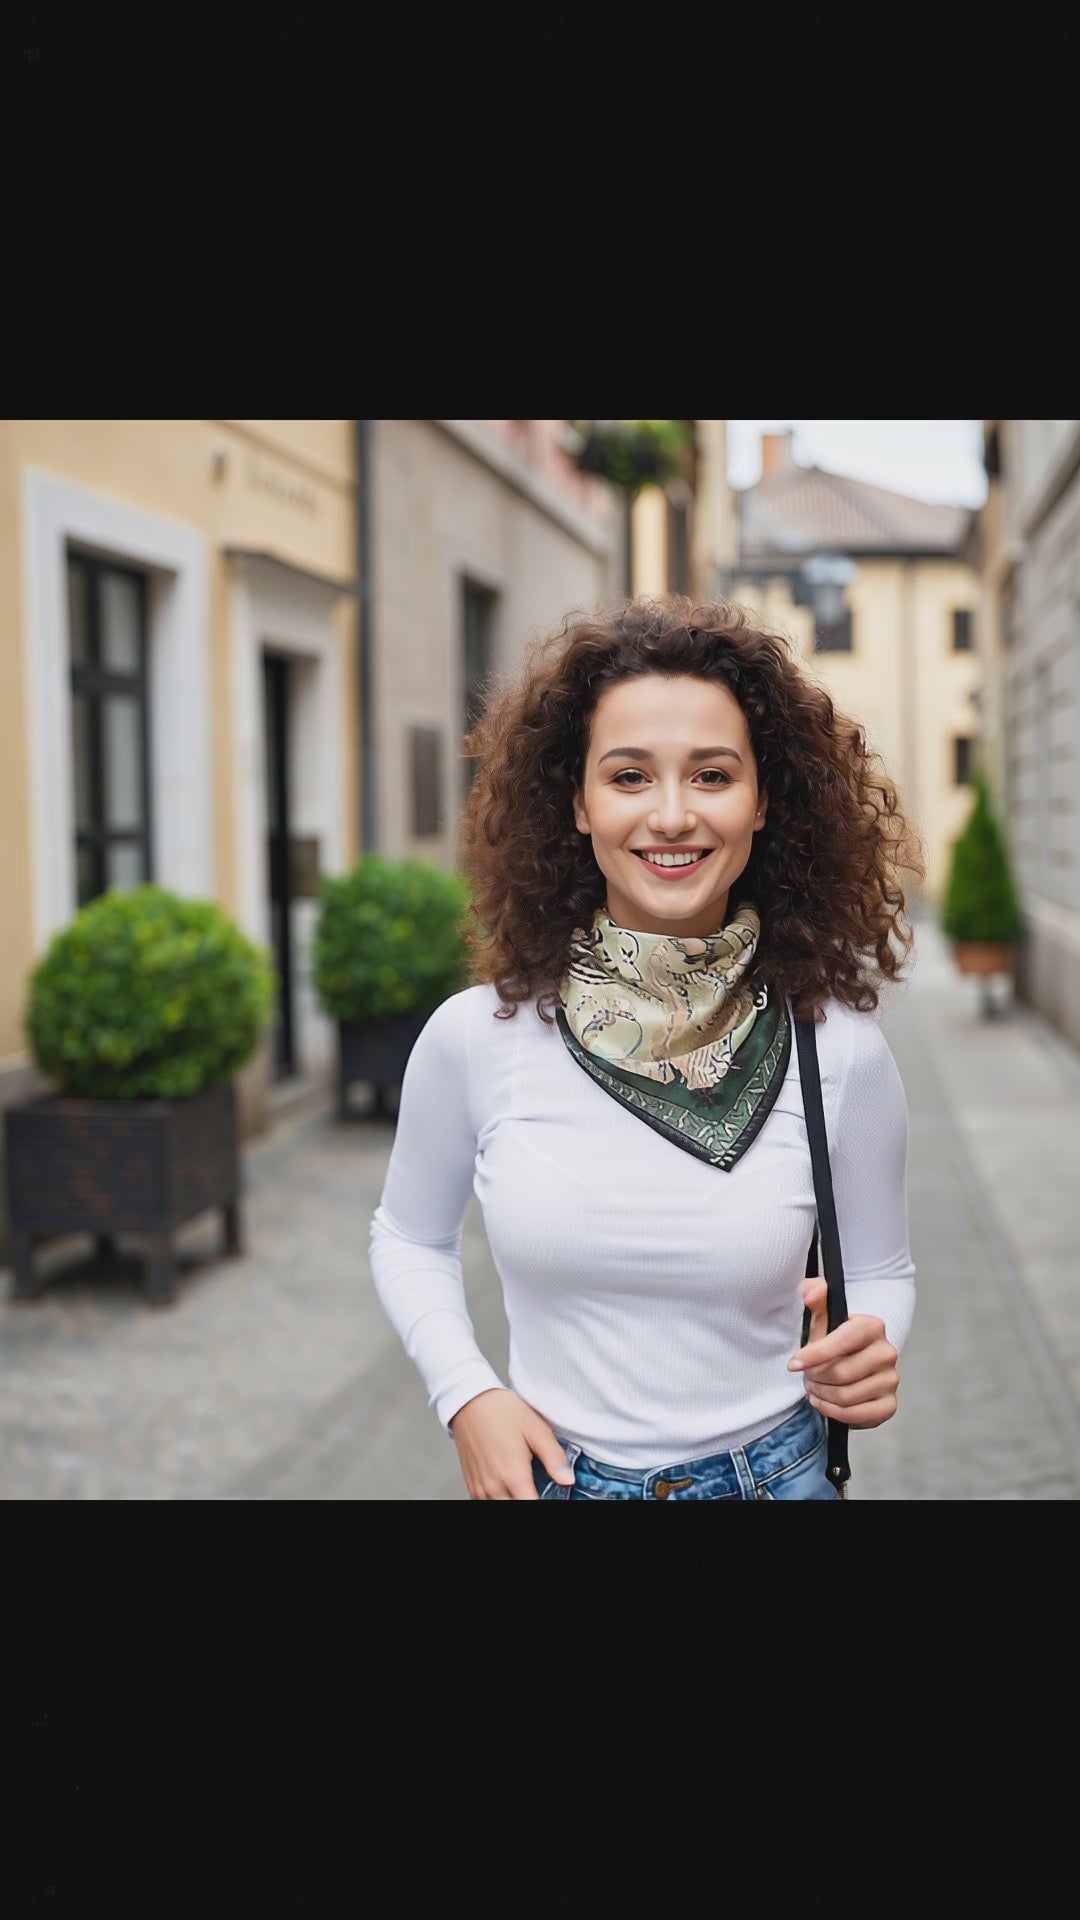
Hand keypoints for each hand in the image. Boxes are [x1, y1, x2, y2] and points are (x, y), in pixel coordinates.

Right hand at [449, 1389, 575, 1499]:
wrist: (470, 1401)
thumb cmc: (502, 1411)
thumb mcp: (536, 1429)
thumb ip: (554, 1458)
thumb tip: (568, 1480)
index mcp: (514, 1475)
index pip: (532, 1505)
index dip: (545, 1500)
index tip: (550, 1493)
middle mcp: (495, 1486)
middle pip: (517, 1506)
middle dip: (529, 1498)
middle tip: (538, 1486)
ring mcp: (481, 1487)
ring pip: (500, 1506)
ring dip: (513, 1499)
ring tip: (523, 1486)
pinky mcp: (472, 1484)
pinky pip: (485, 1503)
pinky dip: (499, 1498)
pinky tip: (508, 1487)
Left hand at [787, 1277, 899, 1427]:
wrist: (850, 1361)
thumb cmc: (832, 1338)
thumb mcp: (820, 1314)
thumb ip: (813, 1294)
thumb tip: (812, 1293)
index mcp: (872, 1326)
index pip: (841, 1342)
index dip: (814, 1355)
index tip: (793, 1364)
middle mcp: (887, 1352)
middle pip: (841, 1373)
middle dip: (815, 1378)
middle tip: (806, 1376)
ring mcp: (891, 1380)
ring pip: (846, 1396)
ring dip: (822, 1395)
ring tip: (814, 1388)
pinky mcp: (889, 1405)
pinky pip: (858, 1415)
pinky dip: (834, 1412)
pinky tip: (824, 1403)